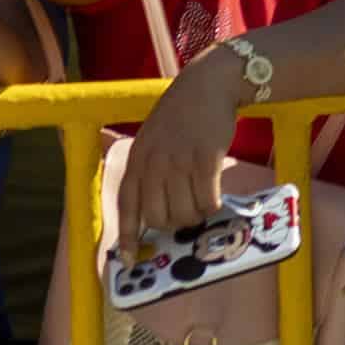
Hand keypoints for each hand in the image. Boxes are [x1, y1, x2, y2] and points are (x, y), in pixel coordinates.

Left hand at [124, 50, 254, 249]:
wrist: (209, 85)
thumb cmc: (182, 116)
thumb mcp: (153, 140)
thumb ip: (149, 170)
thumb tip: (154, 211)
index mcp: (137, 160)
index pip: (127, 206)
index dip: (128, 236)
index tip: (131, 259)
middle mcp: (154, 164)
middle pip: (158, 217)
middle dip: (174, 225)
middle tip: (186, 216)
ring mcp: (179, 161)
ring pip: (184, 212)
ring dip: (196, 216)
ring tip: (204, 205)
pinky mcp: (206, 158)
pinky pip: (208, 199)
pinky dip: (213, 205)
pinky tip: (216, 199)